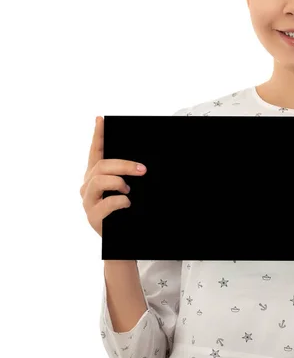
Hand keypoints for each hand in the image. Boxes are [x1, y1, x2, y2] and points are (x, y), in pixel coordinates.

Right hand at [80, 116, 146, 237]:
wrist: (124, 238)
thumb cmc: (126, 211)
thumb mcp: (125, 189)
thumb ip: (126, 175)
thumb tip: (141, 164)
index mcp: (96, 175)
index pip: (95, 152)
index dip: (97, 135)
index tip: (100, 119)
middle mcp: (88, 186)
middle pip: (101, 165)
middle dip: (123, 164)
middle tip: (142, 169)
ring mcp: (88, 201)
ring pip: (100, 180)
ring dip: (119, 181)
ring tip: (128, 191)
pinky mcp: (93, 216)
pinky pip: (107, 202)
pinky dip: (121, 201)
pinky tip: (127, 203)